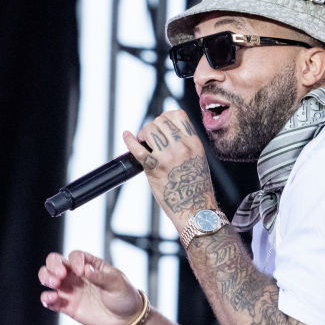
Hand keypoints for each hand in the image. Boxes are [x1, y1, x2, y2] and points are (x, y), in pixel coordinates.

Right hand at [38, 250, 142, 324]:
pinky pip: (50, 300)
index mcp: (90, 265)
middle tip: (61, 275)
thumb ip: (101, 277)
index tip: (81, 271)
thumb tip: (85, 269)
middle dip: (53, 265)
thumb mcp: (117, 284)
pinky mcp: (66, 306)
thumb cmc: (124, 296)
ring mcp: (70, 290)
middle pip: (55, 262)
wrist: (126, 320)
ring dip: (46, 277)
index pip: (75, 256)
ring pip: (48, 277)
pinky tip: (52, 298)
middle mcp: (76, 275)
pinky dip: (46, 298)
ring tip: (55, 283)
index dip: (75, 261)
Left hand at [122, 109, 217, 227]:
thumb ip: (185, 144)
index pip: (177, 114)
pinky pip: (137, 148)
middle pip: (161, 120)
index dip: (166, 117)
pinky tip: (126, 136)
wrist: (196, 210)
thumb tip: (166, 133)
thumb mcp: (198, 159)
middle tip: (149, 138)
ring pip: (149, 130)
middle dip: (152, 126)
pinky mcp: (154, 168)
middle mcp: (182, 147)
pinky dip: (129, 140)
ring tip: (143, 143)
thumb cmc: (197, 188)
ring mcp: (168, 157)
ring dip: (143, 134)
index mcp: (194, 143)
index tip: (161, 126)